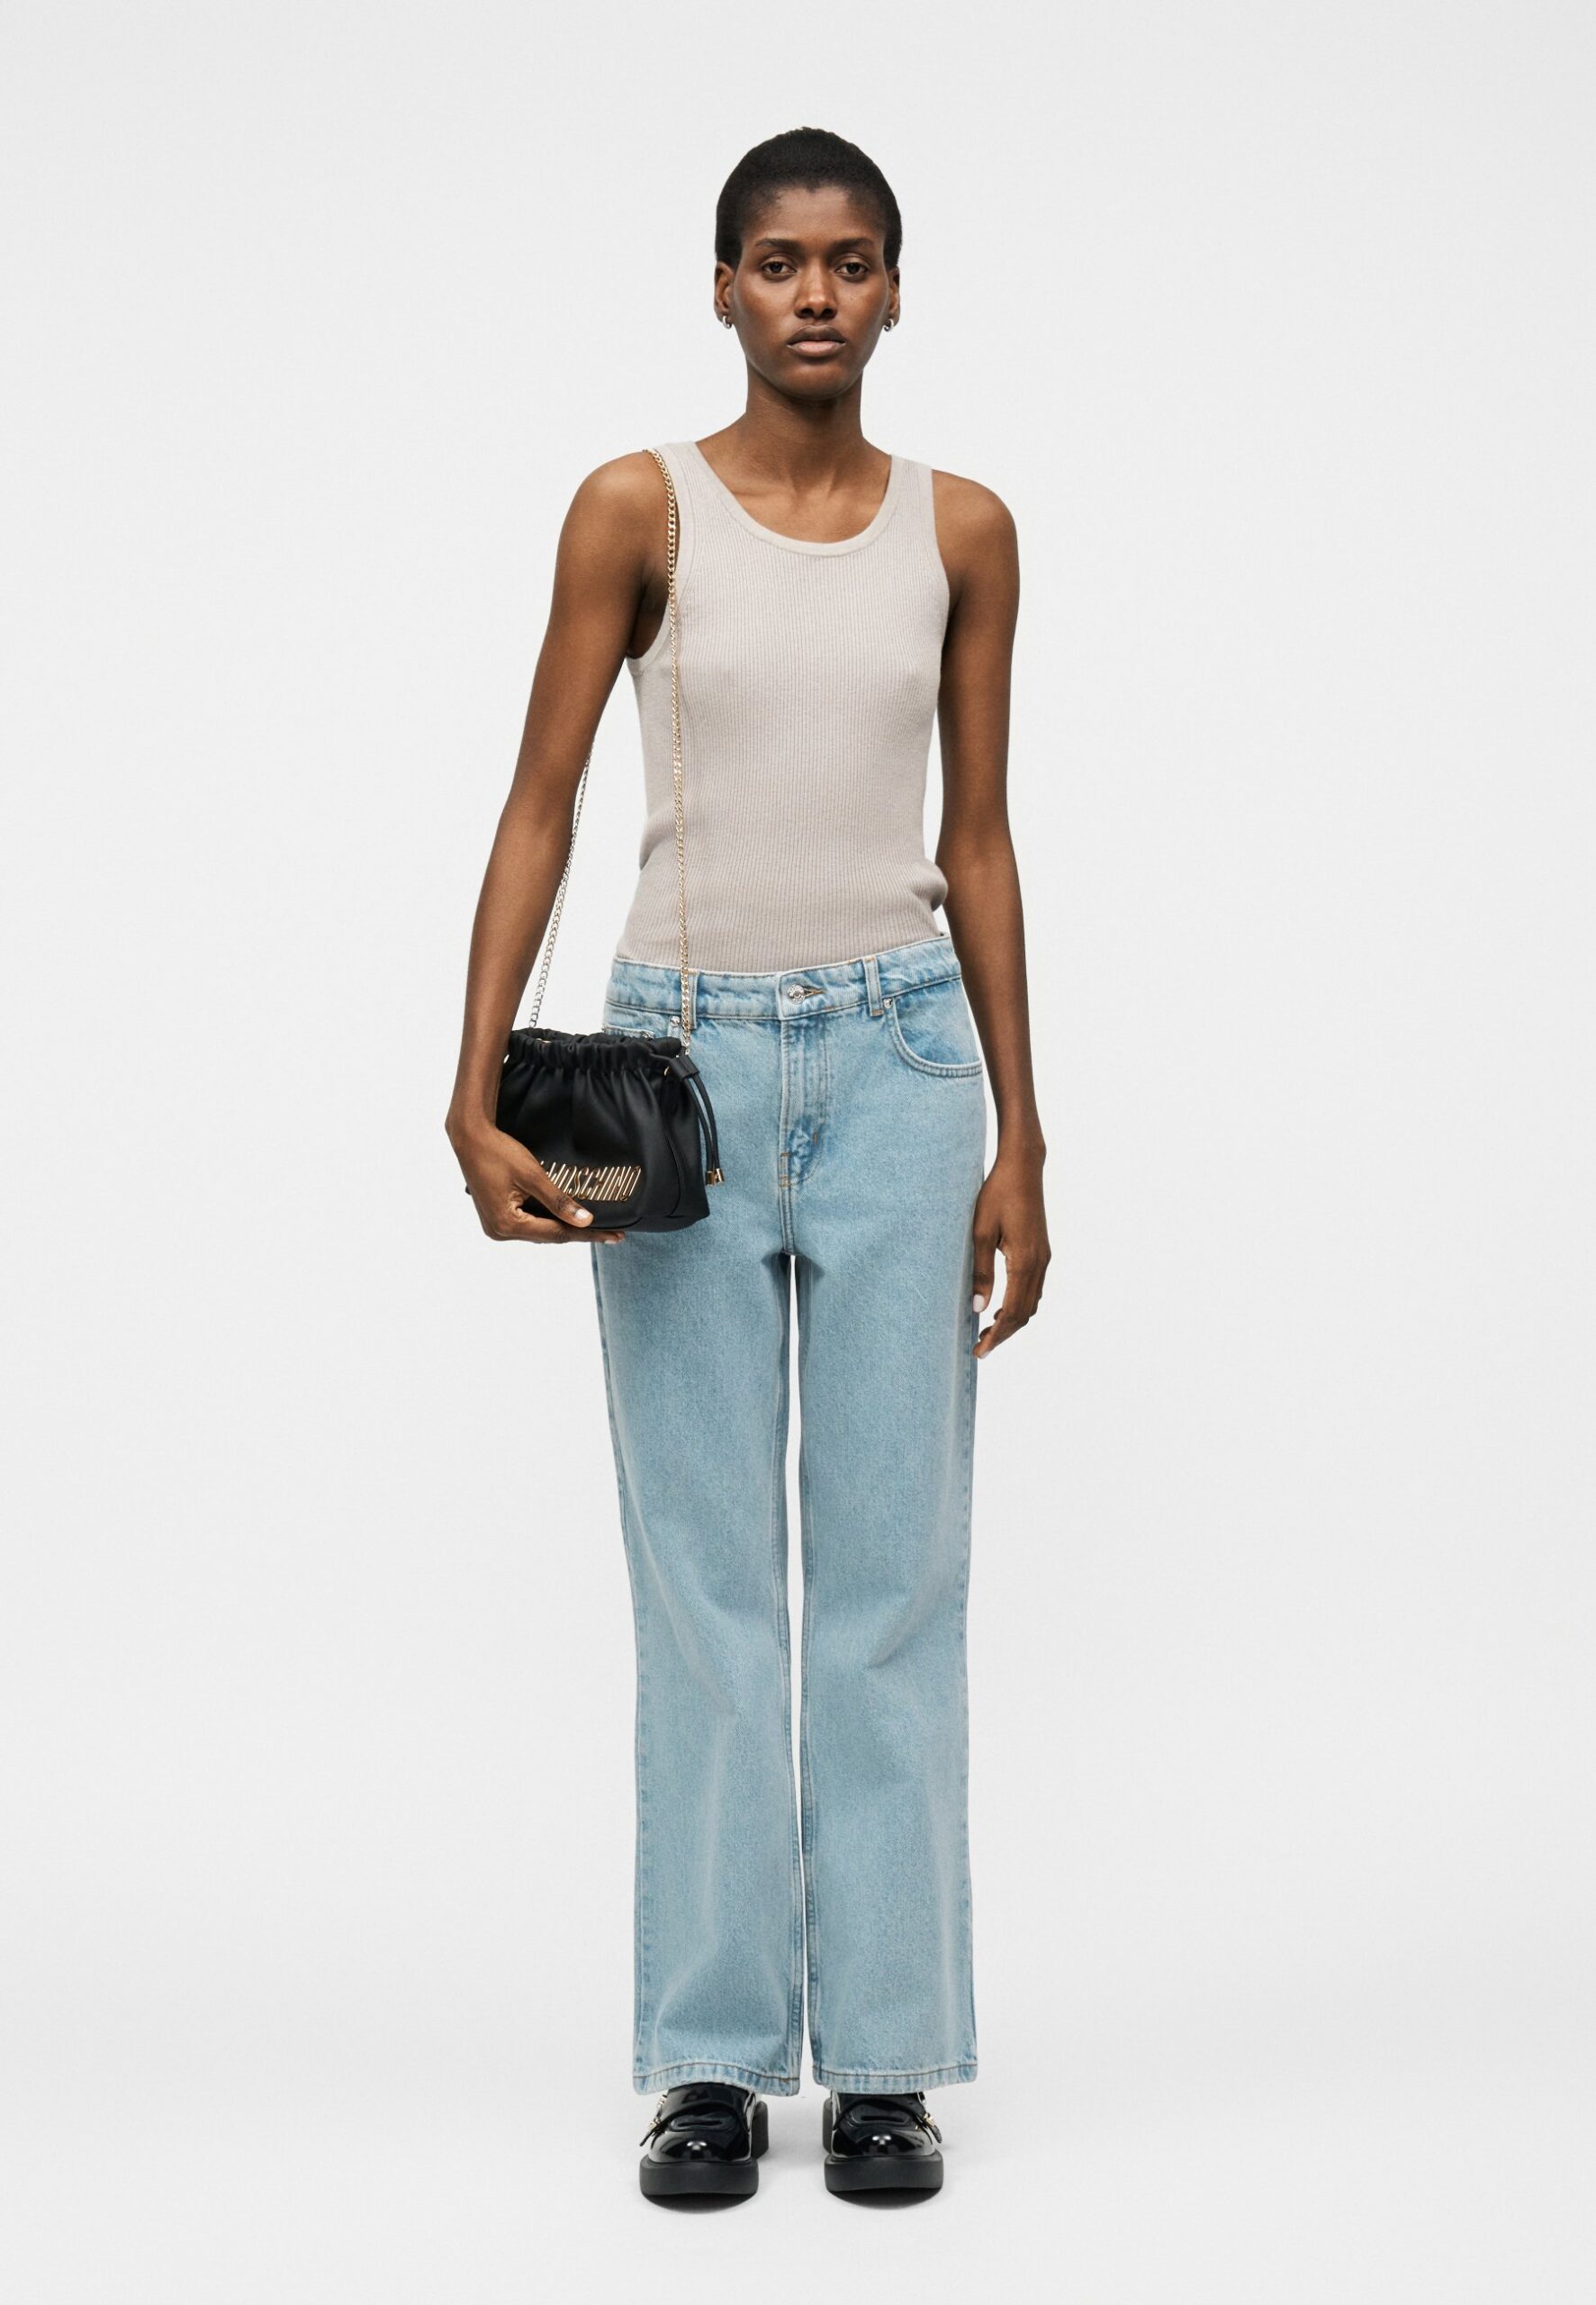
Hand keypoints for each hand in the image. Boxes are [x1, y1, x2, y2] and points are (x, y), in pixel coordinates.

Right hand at [448, 1120, 628, 1244]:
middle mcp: (499, 1232)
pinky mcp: (495, 1216)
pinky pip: (527, 1223)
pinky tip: (565, 1215)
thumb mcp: (532, 1175)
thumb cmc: (498, 1152)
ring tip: (593, 1226)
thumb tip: (586, 1221)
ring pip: (538, 1230)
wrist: (470, 1138)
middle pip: (548, 1235)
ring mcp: (496, 1226)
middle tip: (610, 1232)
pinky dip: (547, 1219)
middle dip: (578, 1232)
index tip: (613, 1236)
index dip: (587, 1234)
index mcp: (507, 1225)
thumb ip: (558, 1201)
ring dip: (562, 1225)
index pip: (557, 1234)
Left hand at [971, 1144, 1048, 1356]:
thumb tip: (977, 1307)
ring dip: (1013, 1321)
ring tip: (989, 1331)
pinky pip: (1034, 1288)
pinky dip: (1020, 1305)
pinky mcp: (1042, 1251)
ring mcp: (1044, 1257)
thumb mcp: (980, 1232)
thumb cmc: (997, 1195)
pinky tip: (1002, 1306)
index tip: (980, 1350)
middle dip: (1004, 1334)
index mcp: (1025, 1262)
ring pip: (1032, 1302)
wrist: (1023, 1168)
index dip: (997, 1335)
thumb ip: (980, 1271)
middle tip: (981, 1348)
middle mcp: (1040, 1264)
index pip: (1013, 1312)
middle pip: (1025, 1313)